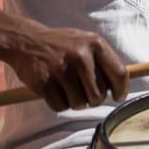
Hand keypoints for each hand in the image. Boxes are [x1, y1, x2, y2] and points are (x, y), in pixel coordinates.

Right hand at [4, 27, 128, 111]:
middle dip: (94, 99)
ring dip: (75, 102)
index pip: (119, 74)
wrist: (27, 41)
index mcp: (95, 44)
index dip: (121, 90)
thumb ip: (104, 61)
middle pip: (99, 95)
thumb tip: (121, 86)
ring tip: (68, 88)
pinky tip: (55, 90)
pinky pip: (60, 106)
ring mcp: (61, 69)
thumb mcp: (87, 43)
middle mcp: (80, 55)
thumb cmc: (63, 45)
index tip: (117, 96)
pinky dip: (59, 104)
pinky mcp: (44, 82)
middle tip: (86, 92)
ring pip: (80, 104)